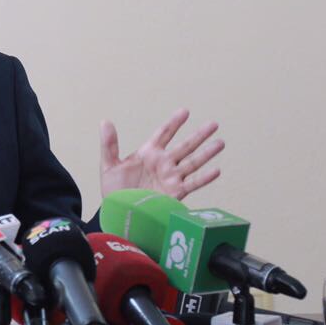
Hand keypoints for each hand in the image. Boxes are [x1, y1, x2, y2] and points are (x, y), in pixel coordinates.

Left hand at [99, 109, 223, 200]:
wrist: (119, 213)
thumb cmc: (114, 190)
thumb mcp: (109, 165)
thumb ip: (109, 144)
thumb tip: (105, 122)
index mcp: (149, 153)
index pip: (164, 133)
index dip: (174, 123)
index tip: (185, 111)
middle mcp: (163, 163)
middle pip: (185, 145)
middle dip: (199, 135)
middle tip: (214, 123)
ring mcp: (171, 178)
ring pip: (192, 162)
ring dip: (207, 153)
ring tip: (220, 143)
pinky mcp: (175, 193)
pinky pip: (192, 184)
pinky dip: (205, 178)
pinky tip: (216, 170)